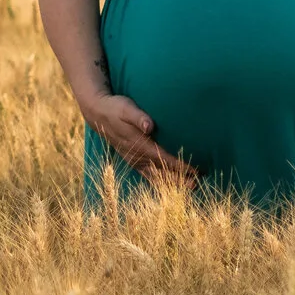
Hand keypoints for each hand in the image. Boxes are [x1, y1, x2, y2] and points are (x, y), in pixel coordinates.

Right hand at [79, 92, 195, 186]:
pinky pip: (147, 174)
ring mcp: (133, 159)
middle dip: (179, 178)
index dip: (179, 165)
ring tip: (189, 186)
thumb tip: (149, 126)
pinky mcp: (131, 159)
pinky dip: (159, 180)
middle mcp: (136, 155)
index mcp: (138, 145)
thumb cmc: (116, 108)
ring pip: (154, 175)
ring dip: (171, 182)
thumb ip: (139, 117)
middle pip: (160, 171)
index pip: (163, 158)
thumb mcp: (127, 108)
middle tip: (196, 185)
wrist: (98, 114)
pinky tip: (169, 183)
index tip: (194, 169)